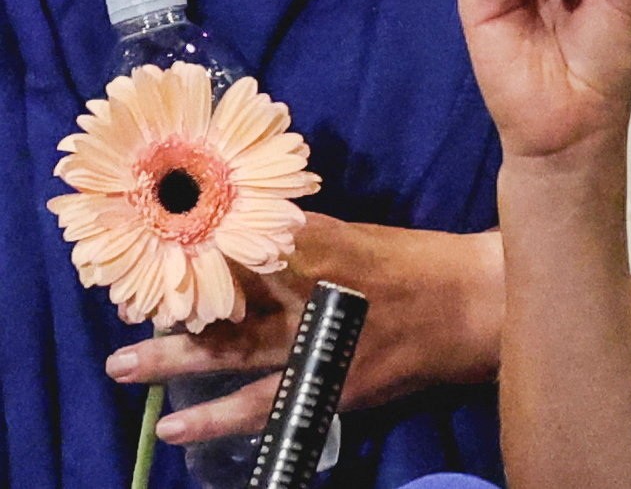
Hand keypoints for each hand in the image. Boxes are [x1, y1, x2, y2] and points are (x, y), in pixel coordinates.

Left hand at [105, 213, 502, 444]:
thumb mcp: (362, 237)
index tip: (151, 238)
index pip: (249, 239)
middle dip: (175, 299)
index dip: (197, 240)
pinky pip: (267, 407)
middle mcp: (319, 293)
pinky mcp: (334, 386)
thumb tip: (244, 232)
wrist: (478, 307)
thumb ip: (305, 239)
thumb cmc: (421, 263)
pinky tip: (180, 424)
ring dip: (178, 361)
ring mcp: (325, 344)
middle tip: (124, 300)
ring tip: (125, 368)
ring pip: (238, 353)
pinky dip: (221, 417)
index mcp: (328, 247)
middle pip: (233, 295)